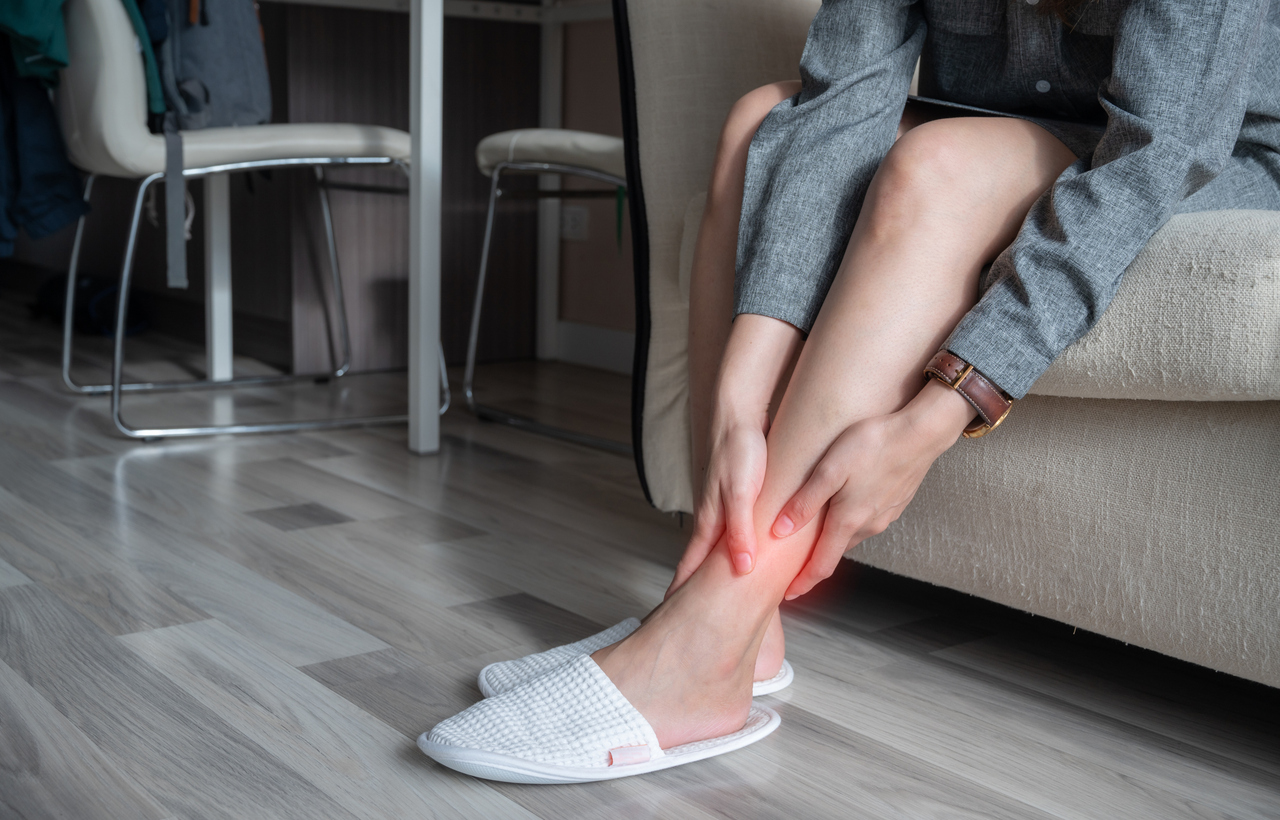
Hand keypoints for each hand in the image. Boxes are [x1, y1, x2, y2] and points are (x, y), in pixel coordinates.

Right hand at [667, 420, 767, 596]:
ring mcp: (722, 504)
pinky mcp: (735, 492)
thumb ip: (740, 531)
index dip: (683, 586)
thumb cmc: (740, 449)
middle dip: (692, 581)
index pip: (693, 562)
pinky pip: (729, 526)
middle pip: (700, 556)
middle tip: (684, 606)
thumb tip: (741, 568)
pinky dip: (727, 543)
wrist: (741, 414)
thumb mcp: (742, 494)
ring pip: (715, 542)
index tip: (671, 608)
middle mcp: (713, 514)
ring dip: (710, 563)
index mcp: (711, 519)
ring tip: (708, 584)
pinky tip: (734, 544)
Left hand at [771, 381, 972, 599]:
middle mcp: (868, 525)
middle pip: (836, 550)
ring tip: (814, 532)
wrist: (921, 432)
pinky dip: (850, 521)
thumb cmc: (872, 444)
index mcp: (848, 520)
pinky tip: (843, 505)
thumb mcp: (829, 470)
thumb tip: (779, 530)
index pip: (822, 565)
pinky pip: (867, 519)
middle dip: (815, 559)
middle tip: (793, 561)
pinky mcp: (895, 502)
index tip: (788, 594)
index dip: (803, 582)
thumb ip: (804, 502)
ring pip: (852, 534)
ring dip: (833, 538)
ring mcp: (885, 515)